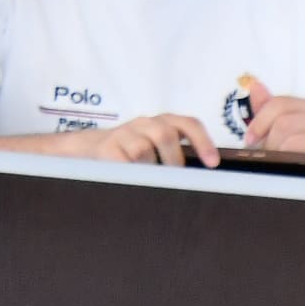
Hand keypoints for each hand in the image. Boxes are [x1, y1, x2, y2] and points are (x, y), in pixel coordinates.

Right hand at [66, 112, 218, 168]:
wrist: (91, 148)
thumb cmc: (136, 154)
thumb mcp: (160, 150)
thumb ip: (180, 157)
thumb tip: (203, 182)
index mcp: (163, 123)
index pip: (187, 123)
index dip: (202, 140)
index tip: (212, 163)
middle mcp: (144, 124)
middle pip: (164, 134)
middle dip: (173, 159)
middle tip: (174, 179)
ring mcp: (124, 134)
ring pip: (143, 150)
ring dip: (150, 169)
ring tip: (149, 180)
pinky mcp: (107, 148)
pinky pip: (122, 162)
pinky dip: (131, 173)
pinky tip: (133, 181)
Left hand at [234, 79, 304, 170]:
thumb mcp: (285, 129)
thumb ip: (268, 109)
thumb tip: (254, 84)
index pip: (279, 104)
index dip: (259, 121)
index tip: (250, 139)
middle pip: (284, 122)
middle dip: (269, 142)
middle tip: (268, 156)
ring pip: (291, 140)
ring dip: (279, 154)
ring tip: (280, 164)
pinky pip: (304, 156)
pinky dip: (292, 163)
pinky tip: (292, 169)